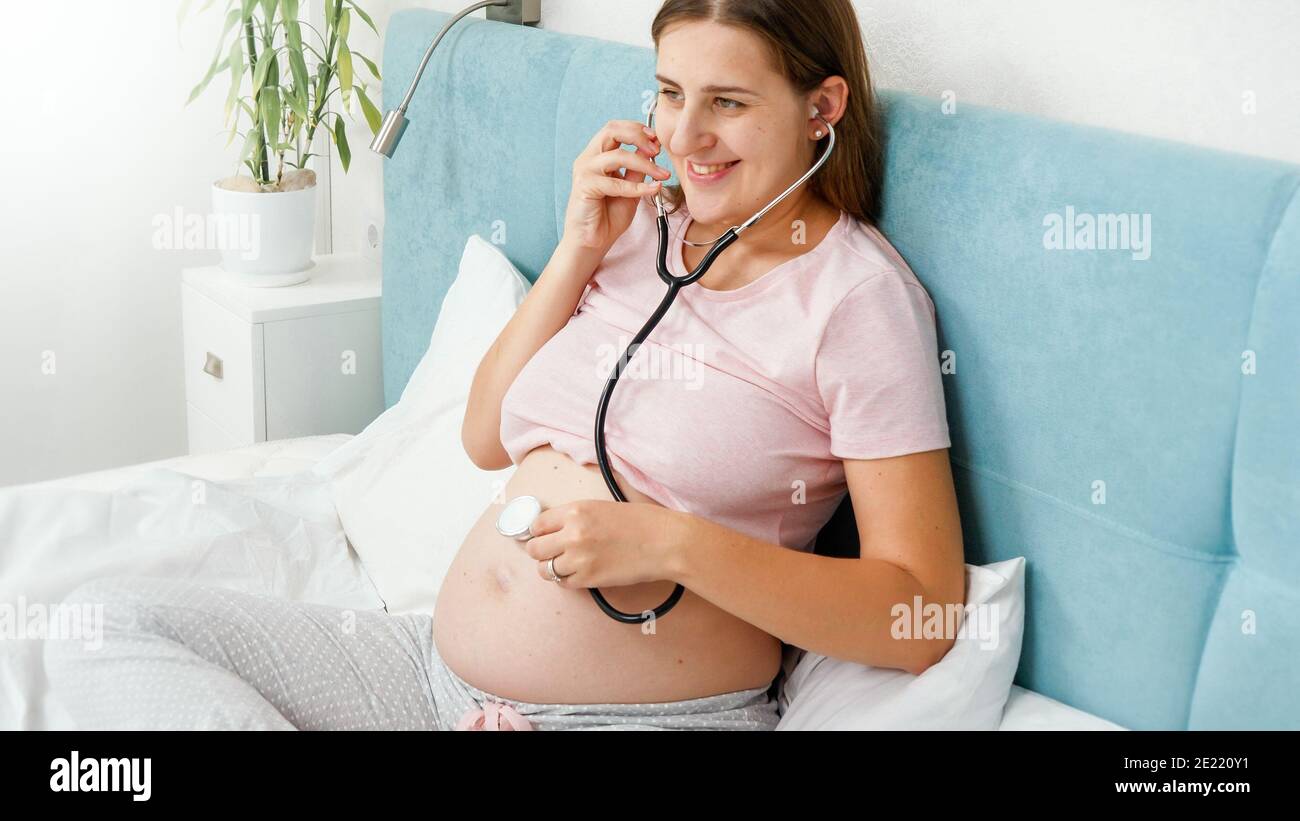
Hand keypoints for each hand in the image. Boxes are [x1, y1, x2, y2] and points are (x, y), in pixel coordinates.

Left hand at [520, 499, 680, 589]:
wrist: (665, 542)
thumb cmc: (640, 522)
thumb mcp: (601, 507)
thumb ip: (575, 518)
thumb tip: (553, 530)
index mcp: (575, 511)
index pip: (537, 525)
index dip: (540, 532)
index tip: (545, 536)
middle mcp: (572, 534)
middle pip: (535, 549)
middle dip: (541, 552)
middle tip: (552, 553)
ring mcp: (579, 558)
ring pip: (545, 570)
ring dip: (552, 568)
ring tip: (567, 564)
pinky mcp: (589, 579)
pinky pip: (563, 584)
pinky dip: (568, 580)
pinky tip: (581, 572)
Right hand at [562, 119, 671, 251]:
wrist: (591, 242)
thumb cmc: (607, 217)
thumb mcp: (631, 189)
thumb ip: (637, 170)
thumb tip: (650, 150)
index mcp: (597, 155)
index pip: (615, 129)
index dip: (637, 130)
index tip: (657, 141)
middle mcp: (588, 159)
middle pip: (612, 130)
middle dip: (638, 135)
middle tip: (657, 149)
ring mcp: (585, 171)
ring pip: (617, 156)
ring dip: (645, 164)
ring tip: (661, 174)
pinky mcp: (585, 186)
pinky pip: (616, 182)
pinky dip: (637, 186)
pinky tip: (652, 190)